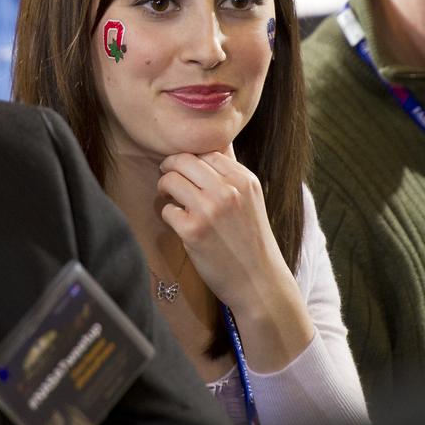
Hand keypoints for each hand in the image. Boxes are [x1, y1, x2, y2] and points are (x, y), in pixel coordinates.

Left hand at [157, 147, 290, 312]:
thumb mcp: (251, 200)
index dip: (191, 160)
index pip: (207, 152)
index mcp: (245, 180)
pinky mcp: (193, 231)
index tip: (185, 170)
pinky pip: (167, 209)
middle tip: (167, 178)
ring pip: (170, 180)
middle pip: (183, 160)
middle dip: (170, 167)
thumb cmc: (251, 241)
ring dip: (165, 188)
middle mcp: (228, 190)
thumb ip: (233, 174)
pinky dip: (168, 214)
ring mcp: (210, 210)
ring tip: (170, 198)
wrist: (259, 282)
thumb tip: (218, 142)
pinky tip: (178, 223)